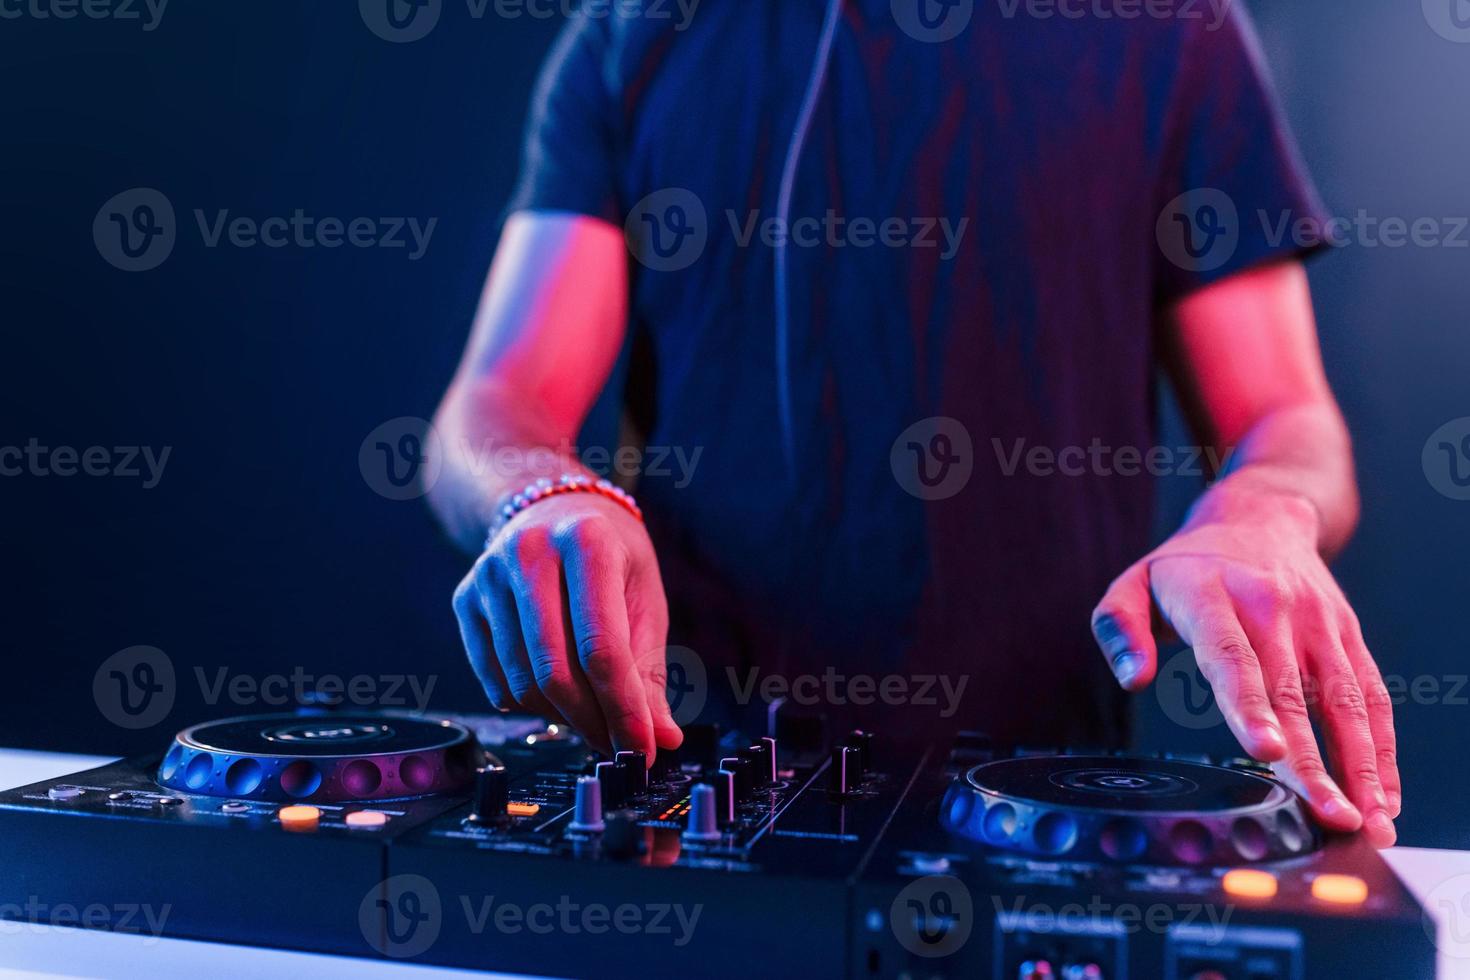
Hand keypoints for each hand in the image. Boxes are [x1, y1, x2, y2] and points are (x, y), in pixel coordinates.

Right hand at [452, 492, 682, 761]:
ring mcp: (489, 575)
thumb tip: (662, 737)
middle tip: (619, 746)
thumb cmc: (610, 556)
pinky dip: (529, 706)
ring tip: (594, 722)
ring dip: (563, 719)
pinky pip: (494, 679)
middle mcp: (530, 551)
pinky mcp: (466, 599)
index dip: (623, 709)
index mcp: (587, 541)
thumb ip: (651, 671)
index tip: (642, 748)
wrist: (552, 509)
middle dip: (593, 722)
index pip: (602, 647)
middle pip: (555, 670)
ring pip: (521, 682)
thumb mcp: (644, 598)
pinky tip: (557, 702)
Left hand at [1091, 487, 1398, 846]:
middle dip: (1312, 759)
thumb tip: (1134, 680)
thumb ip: (1119, 628)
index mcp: (1214, 594)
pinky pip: (1371, 695)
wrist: (1259, 516)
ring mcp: (1319, 622)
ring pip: (1346, 699)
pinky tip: (1383, 795)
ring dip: (1361, 764)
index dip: (1249, 705)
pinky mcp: (1348, 635)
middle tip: (1327, 815)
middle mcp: (1274, 606)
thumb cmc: (1187, 566)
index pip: (1232, 655)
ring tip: (1366, 821)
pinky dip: (1381, 747)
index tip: (1264, 750)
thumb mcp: (1134, 582)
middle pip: (1294, 692)